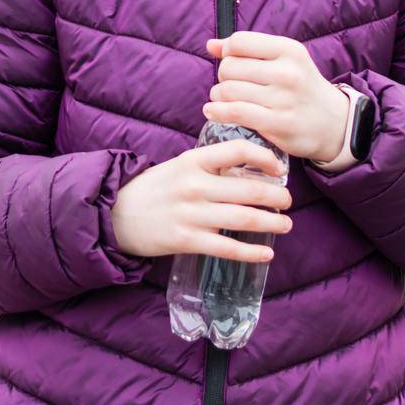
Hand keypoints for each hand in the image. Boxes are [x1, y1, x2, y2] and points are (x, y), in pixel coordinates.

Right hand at [110, 138, 292, 263]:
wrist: (116, 214)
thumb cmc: (154, 188)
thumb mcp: (180, 167)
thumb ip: (211, 167)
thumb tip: (249, 171)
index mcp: (193, 160)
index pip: (237, 150)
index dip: (264, 158)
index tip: (278, 168)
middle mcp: (194, 185)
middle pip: (249, 189)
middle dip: (276, 196)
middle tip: (288, 201)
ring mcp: (191, 214)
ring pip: (244, 219)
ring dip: (271, 222)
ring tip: (285, 224)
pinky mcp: (186, 240)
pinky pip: (227, 247)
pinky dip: (251, 251)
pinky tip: (266, 253)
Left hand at [203, 31, 351, 164]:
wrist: (333, 122)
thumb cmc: (301, 87)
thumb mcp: (283, 60)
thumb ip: (247, 49)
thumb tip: (210, 45)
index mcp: (289, 50)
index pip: (239, 41)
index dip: (227, 51)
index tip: (232, 61)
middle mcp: (288, 72)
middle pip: (230, 67)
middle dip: (223, 76)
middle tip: (230, 84)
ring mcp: (284, 99)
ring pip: (229, 90)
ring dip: (218, 95)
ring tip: (222, 98)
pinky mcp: (279, 124)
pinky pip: (236, 113)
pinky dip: (217, 112)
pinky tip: (213, 111)